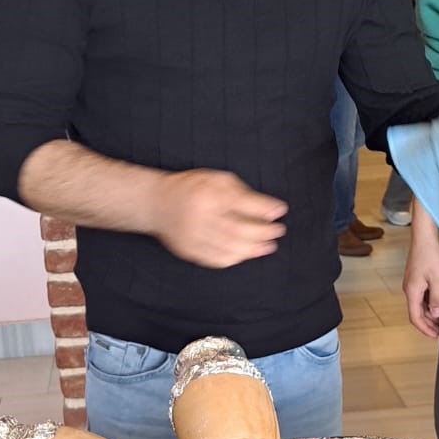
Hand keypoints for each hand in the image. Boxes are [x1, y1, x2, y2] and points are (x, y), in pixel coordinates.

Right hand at [154, 170, 286, 268]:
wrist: (157, 203)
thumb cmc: (192, 188)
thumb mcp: (217, 179)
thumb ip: (242, 192)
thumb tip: (270, 209)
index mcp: (208, 193)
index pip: (242, 202)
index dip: (265, 208)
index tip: (281, 210)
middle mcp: (200, 215)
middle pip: (238, 229)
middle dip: (263, 232)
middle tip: (279, 231)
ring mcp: (193, 236)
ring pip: (229, 247)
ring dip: (254, 249)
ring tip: (269, 245)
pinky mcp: (188, 250)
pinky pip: (216, 259)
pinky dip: (236, 258)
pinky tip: (248, 253)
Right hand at [403, 204, 438, 337]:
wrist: (423, 236)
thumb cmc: (429, 254)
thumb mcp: (437, 278)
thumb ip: (436, 298)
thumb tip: (436, 315)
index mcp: (412, 291)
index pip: (415, 317)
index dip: (425, 329)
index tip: (436, 336)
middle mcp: (409, 289)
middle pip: (416, 313)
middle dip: (428, 324)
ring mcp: (411, 284)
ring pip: (418, 305)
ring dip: (428, 315)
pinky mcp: (415, 279)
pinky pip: (420, 297)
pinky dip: (428, 305)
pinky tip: (437, 306)